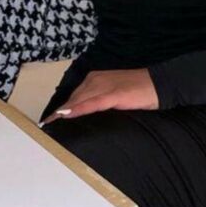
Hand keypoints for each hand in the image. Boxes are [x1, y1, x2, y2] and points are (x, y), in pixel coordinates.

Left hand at [40, 68, 158, 125]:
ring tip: (50, 125)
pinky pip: (92, 103)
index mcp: (95, 79)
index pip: (74, 96)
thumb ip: (100, 102)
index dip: (61, 109)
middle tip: (45, 127)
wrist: (160, 84)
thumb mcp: (114, 96)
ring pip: (78, 100)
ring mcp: (104, 86)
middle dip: (59, 113)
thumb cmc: (138, 92)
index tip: (48, 121)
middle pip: (73, 98)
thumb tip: (85, 117)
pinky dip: (78, 108)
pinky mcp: (113, 94)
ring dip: (63, 112)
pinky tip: (67, 114)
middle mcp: (96, 80)